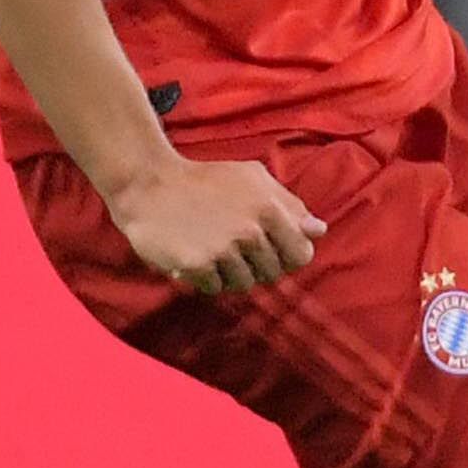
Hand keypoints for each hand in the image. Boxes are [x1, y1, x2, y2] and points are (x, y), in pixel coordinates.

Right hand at [107, 154, 328, 294]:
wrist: (149, 185)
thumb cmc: (205, 180)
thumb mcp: (252, 178)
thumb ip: (289, 204)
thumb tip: (319, 231)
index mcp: (269, 209)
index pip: (301, 255)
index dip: (288, 256)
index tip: (271, 250)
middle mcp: (250, 231)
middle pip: (272, 273)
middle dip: (257, 264)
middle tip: (233, 246)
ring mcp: (223, 250)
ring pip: (244, 283)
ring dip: (230, 272)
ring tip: (213, 248)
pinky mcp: (197, 266)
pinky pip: (215, 288)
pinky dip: (206, 278)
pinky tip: (195, 255)